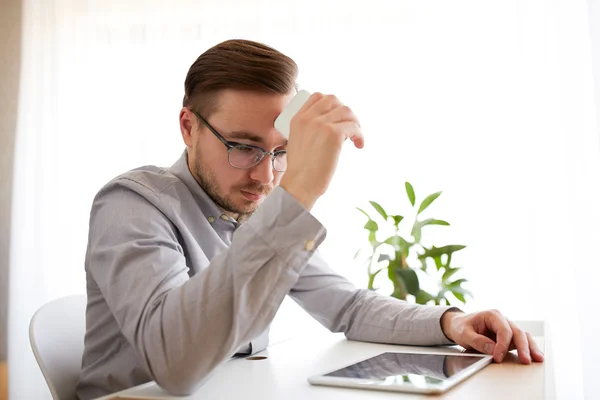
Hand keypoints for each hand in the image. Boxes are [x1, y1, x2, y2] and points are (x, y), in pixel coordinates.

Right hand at [279, 93, 363, 209]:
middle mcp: (309, 118)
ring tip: (354, 137)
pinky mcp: (334, 134)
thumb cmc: (301, 170)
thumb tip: (331, 128)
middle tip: (348, 126)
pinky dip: (360, 135)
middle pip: (334, 100)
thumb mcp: (297, 142)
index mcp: (298, 119)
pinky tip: (359, 145)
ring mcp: (321, 124)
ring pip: (347, 111)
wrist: (300, 183)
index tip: (337, 117)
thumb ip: (308, 131)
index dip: (331, 104)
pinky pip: (354, 127)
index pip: (317, 97)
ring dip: (355, 122)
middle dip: (344, 111)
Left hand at [440, 309, 544, 363]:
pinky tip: (535, 356)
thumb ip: (477, 341)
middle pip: (517, 332)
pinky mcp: (509, 337)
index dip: (502, 345)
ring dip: (530, 348)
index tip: (498, 357)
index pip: (503, 330)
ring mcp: (507, 328)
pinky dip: (528, 348)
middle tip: (525, 360)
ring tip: (538, 359)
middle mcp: (503, 320)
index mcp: (492, 315)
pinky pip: (521, 342)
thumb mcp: (464, 333)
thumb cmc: (461, 326)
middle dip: (523, 347)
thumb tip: (492, 349)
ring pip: (523, 336)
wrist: (459, 324)